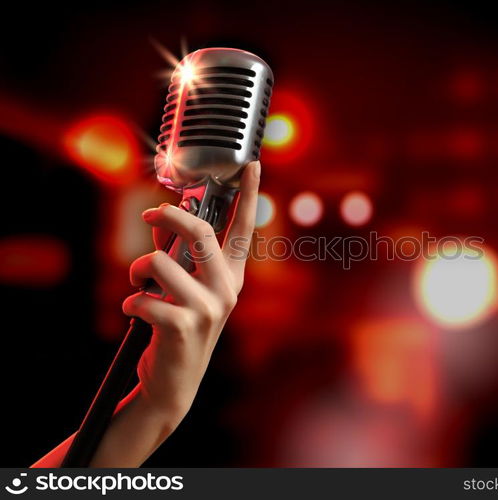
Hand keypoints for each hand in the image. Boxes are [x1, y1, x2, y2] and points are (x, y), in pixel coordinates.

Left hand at [122, 161, 260, 425]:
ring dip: (137, 271)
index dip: (249, 195)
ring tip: (137, 287)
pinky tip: (134, 314)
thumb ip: (178, 253)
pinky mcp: (184, 326)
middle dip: (167, 216)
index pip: (244, 229)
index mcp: (232, 276)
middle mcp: (227, 289)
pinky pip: (142, 297)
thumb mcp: (184, 288)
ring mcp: (209, 308)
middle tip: (148, 215)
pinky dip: (129, 302)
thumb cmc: (178, 326)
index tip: (252, 164)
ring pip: (159, 263)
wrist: (174, 382)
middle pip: (200, 232)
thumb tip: (164, 217)